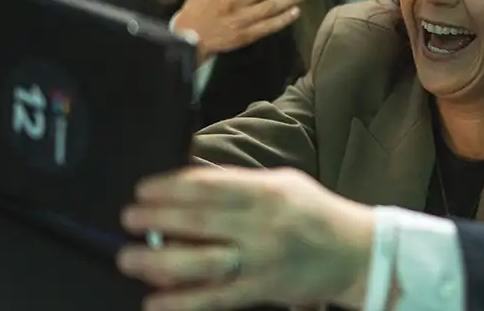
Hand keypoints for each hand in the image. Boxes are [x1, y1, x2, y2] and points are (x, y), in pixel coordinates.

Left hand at [118, 167, 376, 310]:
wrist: (355, 252)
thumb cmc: (313, 212)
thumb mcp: (283, 184)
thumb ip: (240, 183)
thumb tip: (189, 184)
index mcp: (268, 191)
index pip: (210, 186)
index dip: (171, 187)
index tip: (142, 189)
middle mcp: (263, 224)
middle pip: (201, 221)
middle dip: (158, 219)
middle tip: (128, 217)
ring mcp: (262, 260)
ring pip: (203, 262)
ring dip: (160, 261)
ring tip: (128, 258)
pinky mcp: (261, 290)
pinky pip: (216, 298)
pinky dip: (182, 302)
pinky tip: (154, 301)